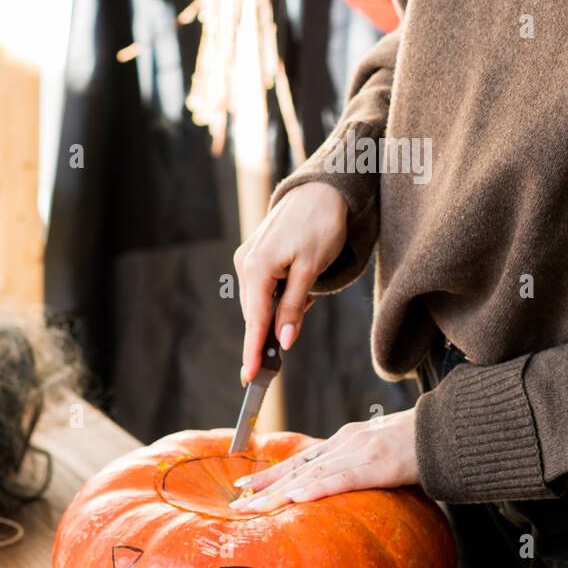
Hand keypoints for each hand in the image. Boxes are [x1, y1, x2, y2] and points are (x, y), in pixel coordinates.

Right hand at [233, 182, 349, 382]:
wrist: (322, 190)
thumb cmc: (320, 225)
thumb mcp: (312, 270)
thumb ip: (294, 306)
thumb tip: (284, 339)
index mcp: (257, 268)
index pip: (254, 320)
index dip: (253, 351)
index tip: (251, 376)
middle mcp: (245, 262)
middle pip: (254, 313)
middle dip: (269, 333)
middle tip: (284, 351)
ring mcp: (248, 257)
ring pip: (259, 301)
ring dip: (278, 311)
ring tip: (306, 299)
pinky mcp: (256, 254)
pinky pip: (263, 286)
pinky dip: (279, 296)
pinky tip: (299, 287)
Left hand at [233, 406, 419, 510]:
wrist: (446, 430)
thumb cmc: (418, 443)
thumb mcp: (381, 449)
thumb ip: (359, 462)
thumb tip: (341, 481)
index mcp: (347, 440)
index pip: (302, 459)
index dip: (272, 472)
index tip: (245, 484)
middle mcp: (347, 444)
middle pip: (299, 468)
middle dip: (267, 486)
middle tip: (238, 501)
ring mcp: (361, 453)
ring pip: (312, 476)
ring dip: (280, 494)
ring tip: (255, 507)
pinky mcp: (378, 466)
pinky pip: (342, 480)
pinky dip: (317, 490)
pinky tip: (296, 499)